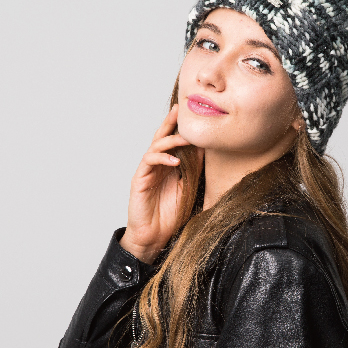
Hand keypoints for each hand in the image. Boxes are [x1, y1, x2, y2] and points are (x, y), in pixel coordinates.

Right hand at [121, 104, 201, 262]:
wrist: (154, 237)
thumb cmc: (171, 215)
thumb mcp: (189, 188)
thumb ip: (194, 170)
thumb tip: (208, 151)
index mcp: (169, 165)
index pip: (176, 142)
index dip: (183, 129)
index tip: (197, 117)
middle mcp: (157, 165)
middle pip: (162, 137)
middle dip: (171, 122)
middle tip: (182, 110)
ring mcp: (147, 170)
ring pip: (156, 145)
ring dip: (171, 139)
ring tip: (185, 137)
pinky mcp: (140, 179)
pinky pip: (149, 161)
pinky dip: (163, 158)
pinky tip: (175, 160)